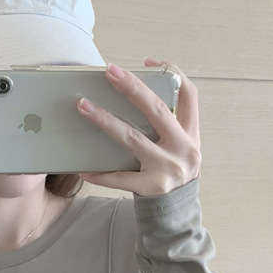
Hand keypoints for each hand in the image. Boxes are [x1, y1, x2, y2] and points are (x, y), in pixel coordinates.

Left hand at [76, 57, 201, 196]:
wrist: (177, 211)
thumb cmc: (171, 170)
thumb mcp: (179, 146)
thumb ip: (166, 124)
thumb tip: (130, 94)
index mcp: (191, 134)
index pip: (190, 95)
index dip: (173, 73)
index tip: (149, 61)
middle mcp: (183, 149)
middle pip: (156, 111)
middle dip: (132, 88)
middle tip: (109, 71)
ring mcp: (167, 169)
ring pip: (132, 139)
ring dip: (105, 121)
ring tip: (83, 106)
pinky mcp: (151, 188)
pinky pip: (120, 178)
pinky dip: (100, 173)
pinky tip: (82, 168)